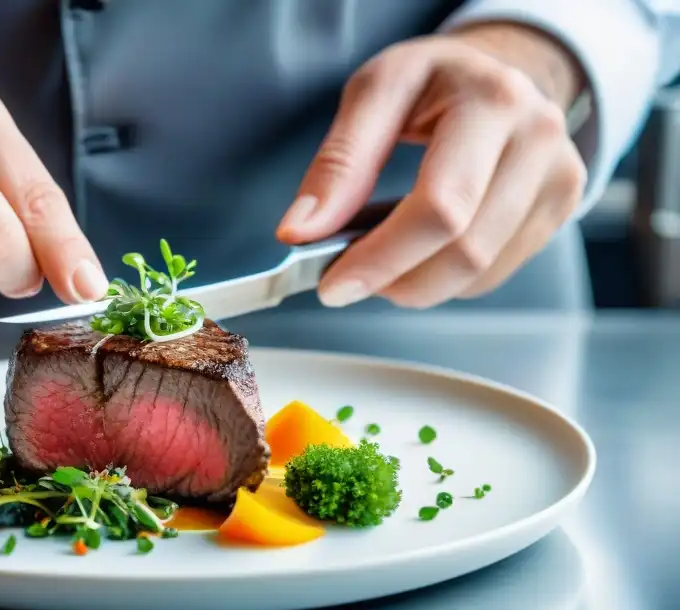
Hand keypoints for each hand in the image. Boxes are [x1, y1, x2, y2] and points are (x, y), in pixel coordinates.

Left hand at [277, 23, 587, 307]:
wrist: (501, 69)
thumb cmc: (434, 81)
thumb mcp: (374, 94)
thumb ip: (337, 163)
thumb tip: (303, 232)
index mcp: (490, 100)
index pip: (439, 206)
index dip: (381, 258)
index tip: (333, 284)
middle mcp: (537, 137)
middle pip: (464, 250)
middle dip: (394, 281)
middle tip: (349, 278)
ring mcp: (559, 176)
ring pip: (478, 273)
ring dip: (416, 284)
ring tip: (383, 255)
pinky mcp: (561, 207)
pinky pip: (493, 275)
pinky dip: (445, 278)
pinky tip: (424, 249)